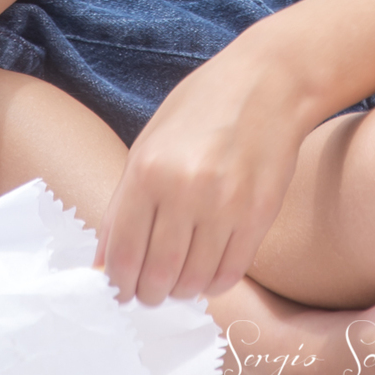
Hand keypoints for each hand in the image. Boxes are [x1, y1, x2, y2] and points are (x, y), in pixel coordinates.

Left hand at [96, 40, 311, 305]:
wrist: (269, 81)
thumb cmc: (202, 107)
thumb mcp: (149, 142)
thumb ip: (124, 203)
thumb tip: (105, 265)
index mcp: (148, 170)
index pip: (123, 254)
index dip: (118, 284)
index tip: (121, 290)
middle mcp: (185, 190)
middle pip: (157, 276)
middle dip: (148, 293)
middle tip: (149, 290)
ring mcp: (226, 205)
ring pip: (193, 282)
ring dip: (180, 290)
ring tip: (178, 279)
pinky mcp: (259, 215)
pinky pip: (229, 274)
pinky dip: (213, 283)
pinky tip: (206, 270)